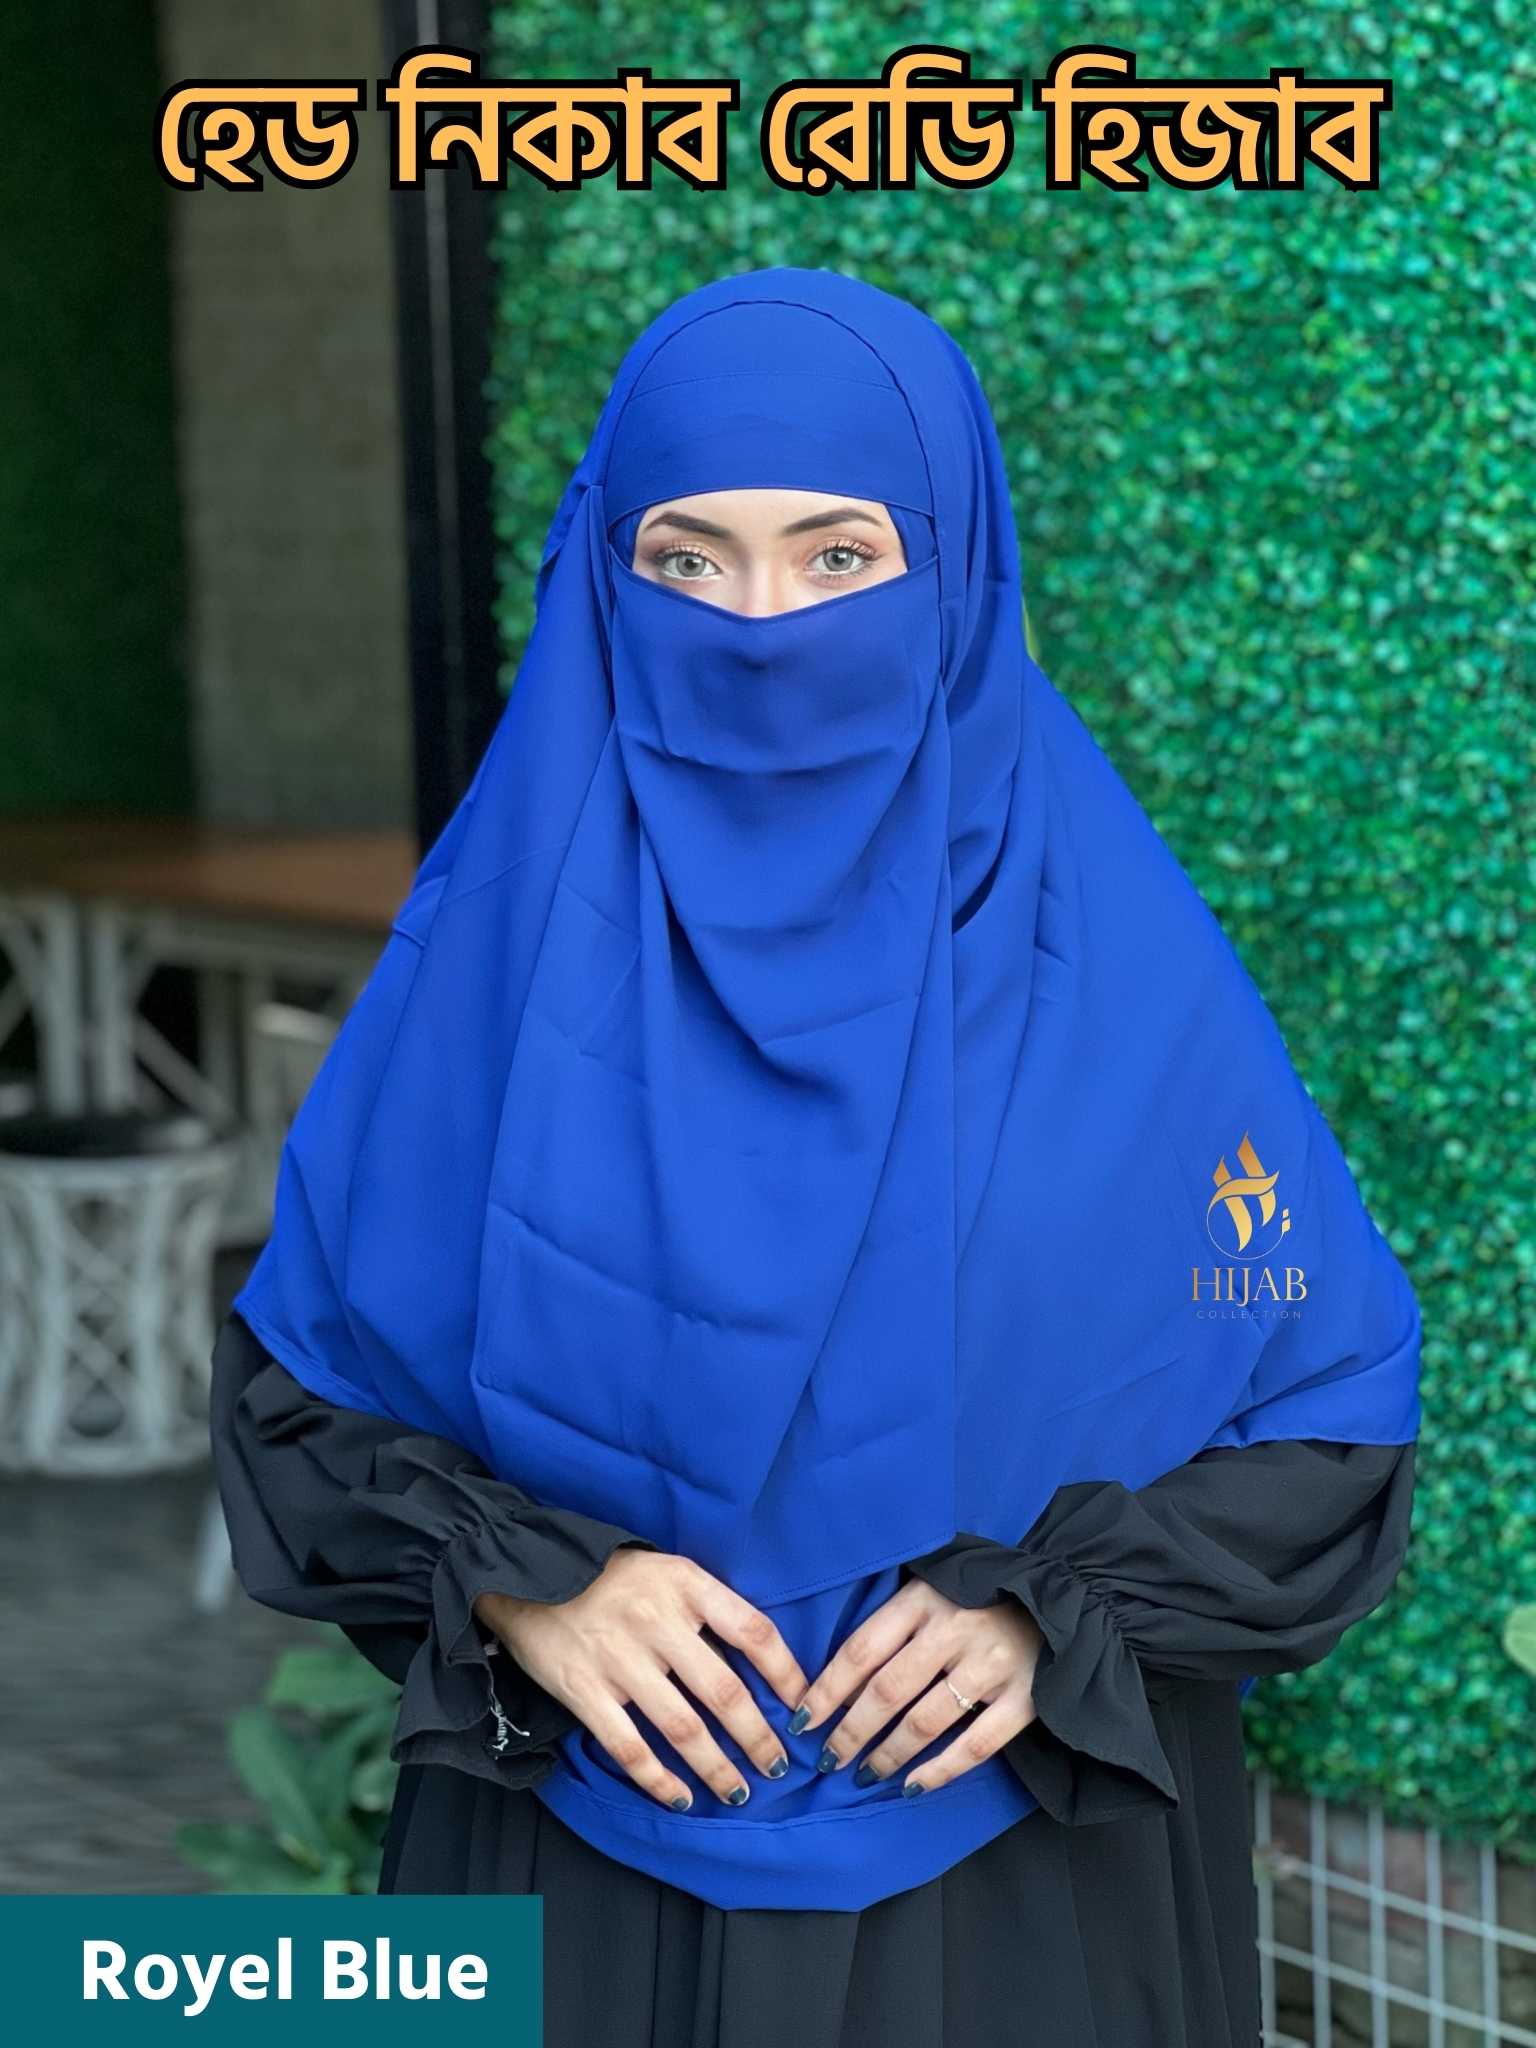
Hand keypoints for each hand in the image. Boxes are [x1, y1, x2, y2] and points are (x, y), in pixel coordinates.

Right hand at [475, 1547, 808, 1812]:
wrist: (528, 1568)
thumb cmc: (611, 1573)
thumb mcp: (667, 1569)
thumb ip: (707, 1606)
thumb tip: (759, 1659)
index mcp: (686, 1584)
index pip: (754, 1632)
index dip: (788, 1674)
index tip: (805, 1707)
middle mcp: (658, 1621)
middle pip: (725, 1692)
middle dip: (759, 1738)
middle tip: (780, 1767)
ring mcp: (620, 1659)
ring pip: (683, 1728)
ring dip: (717, 1768)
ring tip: (738, 1791)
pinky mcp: (584, 1690)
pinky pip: (629, 1747)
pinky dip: (658, 1780)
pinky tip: (680, 1799)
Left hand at [789, 1576, 1042, 1794]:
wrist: (1060, 1602)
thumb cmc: (978, 1598)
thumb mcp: (932, 1590)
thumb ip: (893, 1624)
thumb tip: (836, 1683)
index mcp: (923, 1598)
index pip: (861, 1650)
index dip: (826, 1690)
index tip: (801, 1721)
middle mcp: (954, 1629)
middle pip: (887, 1691)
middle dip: (850, 1731)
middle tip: (828, 1759)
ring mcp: (990, 1666)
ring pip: (925, 1722)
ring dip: (887, 1755)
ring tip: (863, 1775)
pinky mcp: (1024, 1699)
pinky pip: (975, 1746)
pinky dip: (939, 1772)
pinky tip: (912, 1787)